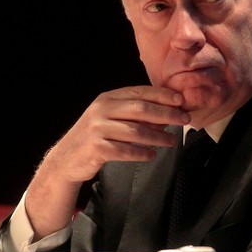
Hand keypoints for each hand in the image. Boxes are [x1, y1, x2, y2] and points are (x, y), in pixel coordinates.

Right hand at [25, 86, 189, 237]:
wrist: (66, 159)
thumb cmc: (95, 138)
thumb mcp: (109, 118)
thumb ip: (133, 113)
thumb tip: (168, 111)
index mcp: (107, 99)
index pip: (139, 92)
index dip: (162, 96)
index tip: (181, 101)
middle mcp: (101, 110)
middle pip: (141, 109)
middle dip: (166, 114)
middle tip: (185, 119)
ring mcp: (97, 129)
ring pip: (136, 131)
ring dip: (158, 136)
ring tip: (172, 141)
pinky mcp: (96, 148)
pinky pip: (125, 151)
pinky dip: (141, 153)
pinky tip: (152, 155)